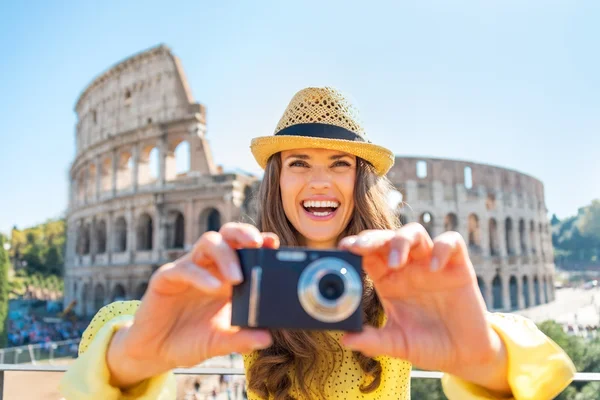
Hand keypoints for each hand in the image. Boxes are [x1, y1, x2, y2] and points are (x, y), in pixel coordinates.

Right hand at [106, 223, 278, 387]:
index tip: (273, 243)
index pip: (246, 249)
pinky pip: (184, 268)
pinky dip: (201, 276)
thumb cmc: (191, 340)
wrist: (155, 352)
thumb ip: (241, 339)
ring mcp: (189, 269)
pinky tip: (213, 288)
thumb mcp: (220, 342)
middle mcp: (210, 266)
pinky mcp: (166, 277)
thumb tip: (267, 338)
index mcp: (227, 276)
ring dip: (226, 254)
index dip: (261, 242)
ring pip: (208, 242)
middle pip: (228, 234)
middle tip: (257, 244)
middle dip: (244, 233)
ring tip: (238, 278)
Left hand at [338, 223, 509, 392]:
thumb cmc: (427, 345)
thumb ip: (373, 341)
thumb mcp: (398, 344)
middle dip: (372, 237)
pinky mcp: (458, 266)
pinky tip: (434, 267)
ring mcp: (432, 264)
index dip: (356, 247)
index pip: (369, 254)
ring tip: (396, 263)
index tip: (344, 248)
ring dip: (402, 240)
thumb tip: (346, 339)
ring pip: (415, 233)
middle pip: (387, 238)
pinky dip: (442, 248)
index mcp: (389, 281)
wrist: (464, 355)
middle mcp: (408, 267)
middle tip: (360, 247)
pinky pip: (451, 242)